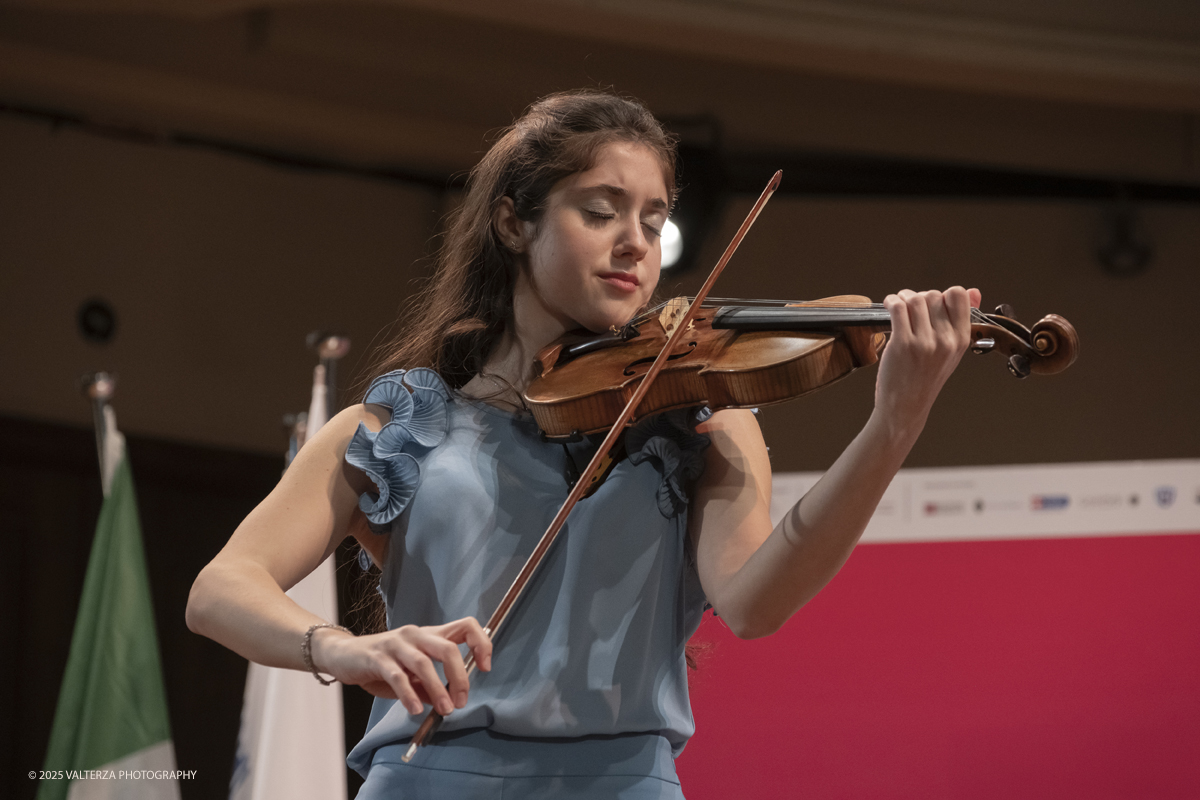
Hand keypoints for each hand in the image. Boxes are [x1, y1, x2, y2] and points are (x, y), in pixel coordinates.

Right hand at [311, 617, 491, 715]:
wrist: (344, 655)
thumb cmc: (382, 664)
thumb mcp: (411, 675)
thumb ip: (430, 686)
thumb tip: (448, 702)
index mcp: (430, 635)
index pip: (466, 626)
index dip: (481, 644)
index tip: (485, 668)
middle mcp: (417, 634)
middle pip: (448, 648)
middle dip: (459, 677)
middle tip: (461, 701)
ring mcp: (397, 644)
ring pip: (424, 663)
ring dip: (438, 689)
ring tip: (445, 710)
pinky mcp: (378, 657)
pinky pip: (398, 676)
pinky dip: (409, 694)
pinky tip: (414, 709)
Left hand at [874, 286, 981, 441]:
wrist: (906, 405)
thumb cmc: (926, 378)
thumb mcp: (952, 351)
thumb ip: (961, 320)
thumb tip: (974, 291)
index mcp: (962, 339)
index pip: (959, 295)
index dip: (942, 294)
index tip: (931, 304)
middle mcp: (946, 340)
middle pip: (933, 295)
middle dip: (918, 296)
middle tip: (909, 307)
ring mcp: (925, 342)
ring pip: (915, 299)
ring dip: (902, 298)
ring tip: (899, 306)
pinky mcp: (903, 344)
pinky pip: (898, 308)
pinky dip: (891, 302)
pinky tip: (890, 307)